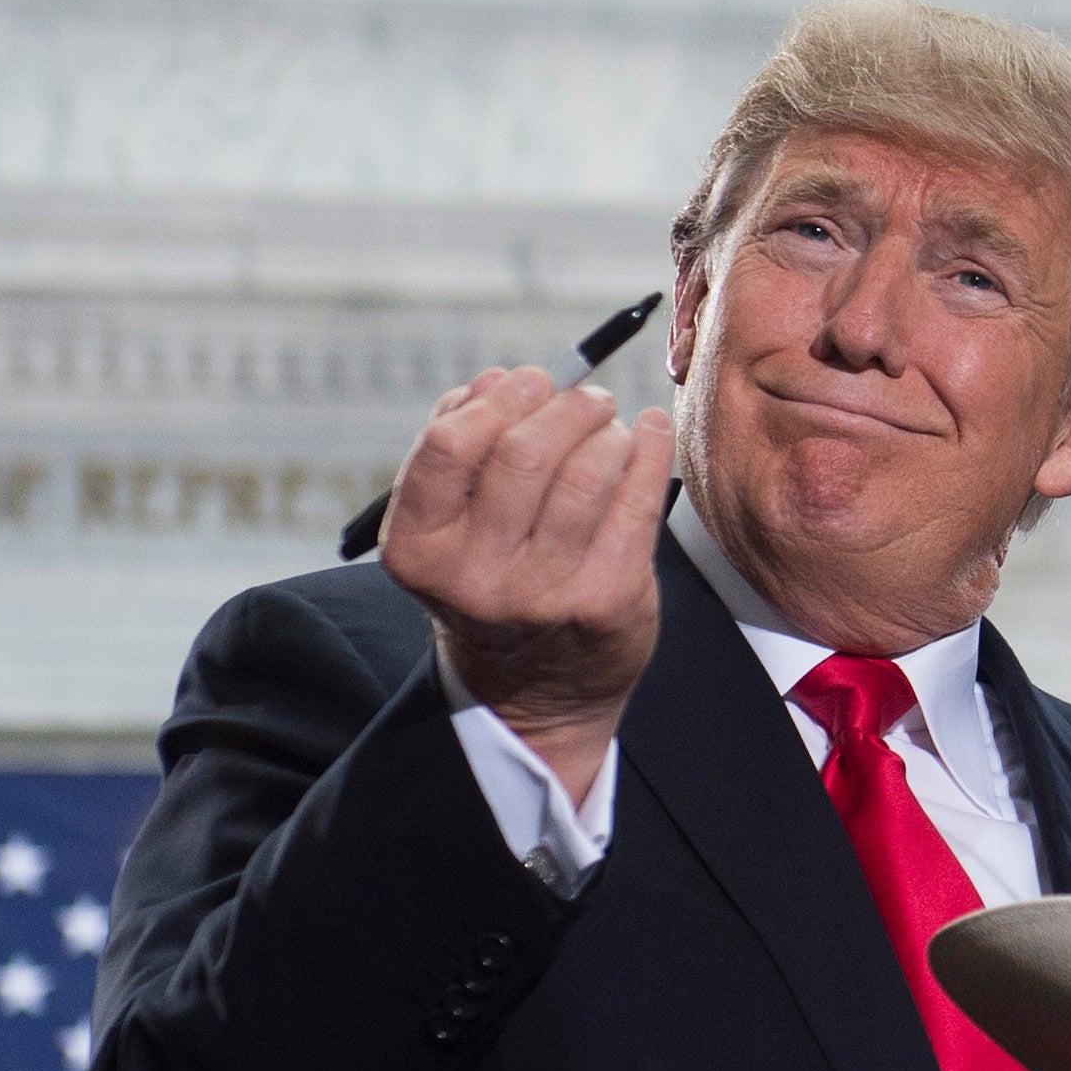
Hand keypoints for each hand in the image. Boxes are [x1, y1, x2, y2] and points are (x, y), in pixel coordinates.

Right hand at [381, 367, 673, 805]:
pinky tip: (651, 434)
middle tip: (588, 398)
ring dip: (609, 430)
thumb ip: (461, 446)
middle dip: (566, 406)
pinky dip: (650, 450)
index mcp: (418, 549)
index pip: (448, 446)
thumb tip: (499, 381)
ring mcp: (541, 594)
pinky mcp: (605, 603)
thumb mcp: (451, 523)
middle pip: (524, 452)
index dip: (498, 399)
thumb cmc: (495, 574)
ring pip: (588, 471)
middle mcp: (473, 578)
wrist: (538, 688)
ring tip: (613, 426)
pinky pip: (638, 501)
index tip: (530, 381)